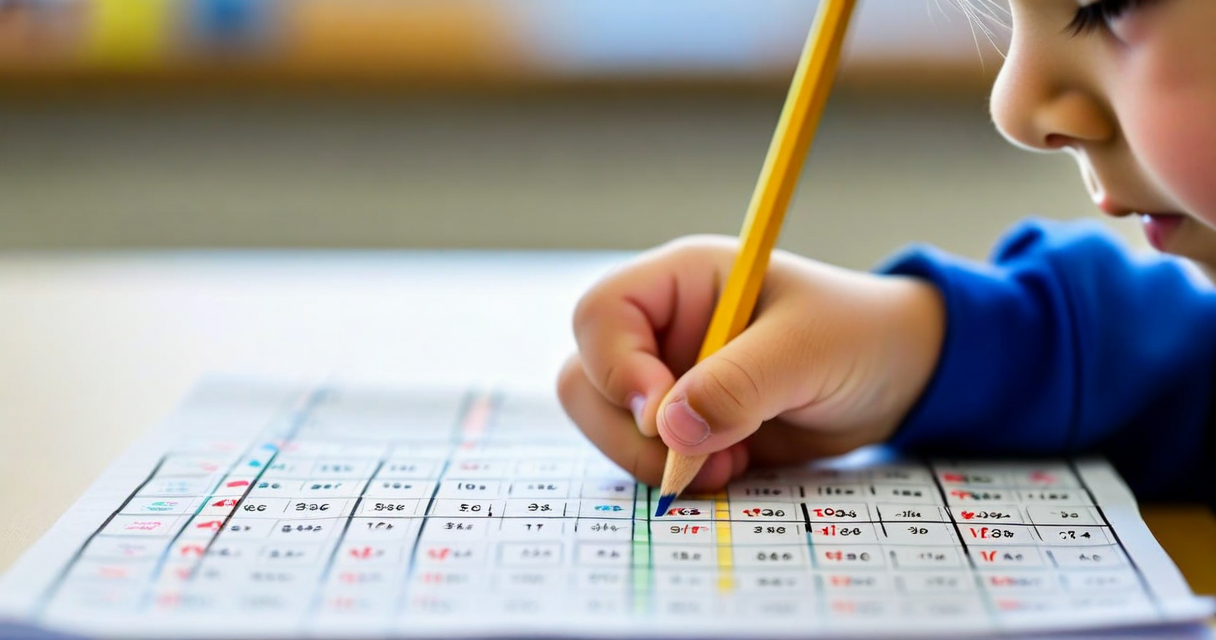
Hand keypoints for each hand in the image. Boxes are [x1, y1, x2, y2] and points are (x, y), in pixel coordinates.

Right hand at [557, 235, 944, 491]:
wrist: (897, 380)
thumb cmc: (856, 337)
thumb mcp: (805, 351)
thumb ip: (738, 385)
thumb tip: (670, 431)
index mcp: (681, 282)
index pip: (601, 314)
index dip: (616, 366)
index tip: (661, 412)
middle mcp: (662, 329)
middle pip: (587, 378)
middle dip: (627, 430)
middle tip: (688, 459)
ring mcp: (668, 380)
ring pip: (606, 425)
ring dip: (652, 460)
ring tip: (726, 467)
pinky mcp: (684, 427)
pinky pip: (643, 457)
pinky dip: (676, 475)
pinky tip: (731, 469)